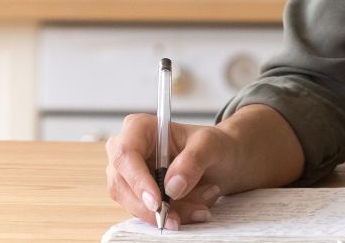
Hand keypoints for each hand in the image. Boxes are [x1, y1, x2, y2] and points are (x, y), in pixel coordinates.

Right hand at [105, 114, 235, 229]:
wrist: (221, 160)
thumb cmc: (212, 145)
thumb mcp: (211, 144)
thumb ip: (194, 160)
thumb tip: (172, 186)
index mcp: (139, 128)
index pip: (126, 154)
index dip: (137, 180)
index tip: (157, 202)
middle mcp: (127, 151)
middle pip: (123, 185)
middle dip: (156, 205)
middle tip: (184, 215)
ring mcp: (128, 175)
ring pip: (135, 204)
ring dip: (169, 212)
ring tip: (201, 207)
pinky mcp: (136, 194)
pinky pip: (146, 213)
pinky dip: (172, 215)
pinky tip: (195, 208)